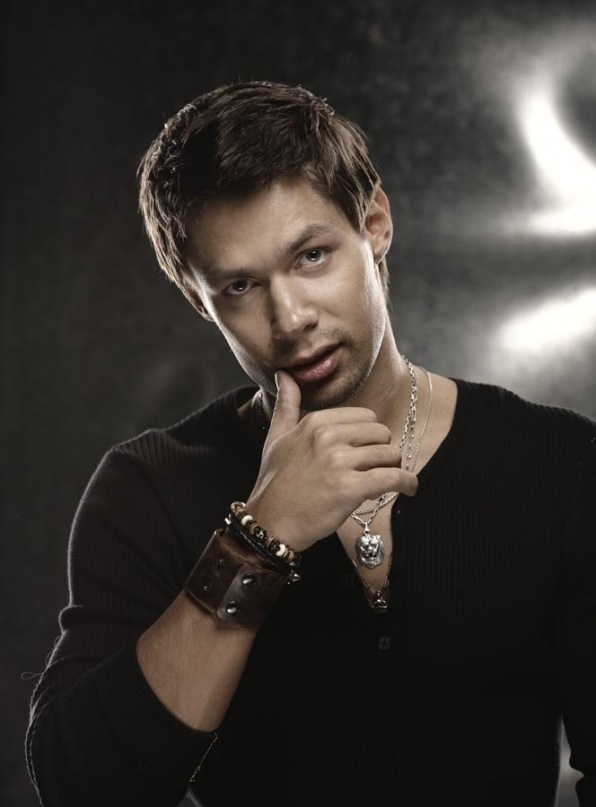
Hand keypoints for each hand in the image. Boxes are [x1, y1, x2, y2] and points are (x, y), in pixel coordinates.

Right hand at [245, 371, 417, 551]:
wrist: (270, 522)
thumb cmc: (274, 483)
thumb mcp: (275, 437)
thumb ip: (286, 404)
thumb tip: (284, 374)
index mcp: (315, 422)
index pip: (365, 417)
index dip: (369, 436)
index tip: (364, 452)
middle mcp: (328, 436)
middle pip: (381, 433)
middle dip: (382, 451)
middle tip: (374, 468)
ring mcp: (339, 462)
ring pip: (390, 455)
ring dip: (393, 469)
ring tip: (385, 482)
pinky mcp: (351, 488)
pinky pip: (393, 477)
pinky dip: (407, 483)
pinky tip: (409, 489)